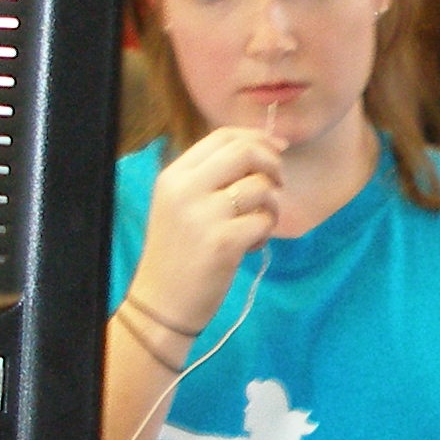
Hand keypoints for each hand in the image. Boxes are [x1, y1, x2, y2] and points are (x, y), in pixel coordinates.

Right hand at [127, 123, 287, 336]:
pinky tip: (249, 246)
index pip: (223, 136)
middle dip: (273, 165)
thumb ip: (213, 177)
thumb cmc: (178, 253)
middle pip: (246, 153)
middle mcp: (185, 189)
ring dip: (272, 206)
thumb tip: (266, 149)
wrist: (161, 303)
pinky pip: (264, 220)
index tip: (278, 149)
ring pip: (261, 187)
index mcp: (174, 175)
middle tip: (278, 186)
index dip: (257, 138)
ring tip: (256, 226)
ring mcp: (203, 215)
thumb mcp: (182, 205)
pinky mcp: (223, 242)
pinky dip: (265, 232)